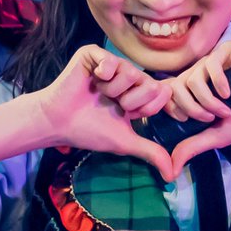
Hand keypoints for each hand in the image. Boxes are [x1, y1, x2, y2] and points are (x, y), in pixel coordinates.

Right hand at [37, 46, 173, 178]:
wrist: (58, 123)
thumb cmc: (88, 131)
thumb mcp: (125, 142)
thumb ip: (151, 152)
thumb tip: (172, 176)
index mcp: (137, 92)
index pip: (161, 93)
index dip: (144, 108)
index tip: (125, 114)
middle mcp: (128, 75)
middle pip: (150, 84)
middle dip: (130, 101)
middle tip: (109, 104)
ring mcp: (112, 63)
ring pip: (131, 72)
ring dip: (113, 91)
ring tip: (97, 93)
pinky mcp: (94, 54)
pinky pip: (112, 61)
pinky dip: (102, 76)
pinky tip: (91, 81)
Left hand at [169, 71, 230, 177]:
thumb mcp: (216, 136)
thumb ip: (192, 147)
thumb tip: (170, 171)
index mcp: (193, 91)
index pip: (167, 92)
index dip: (174, 108)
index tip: (190, 120)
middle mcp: (199, 73)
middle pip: (176, 86)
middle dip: (192, 108)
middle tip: (211, 118)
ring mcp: (212, 61)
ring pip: (191, 78)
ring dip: (207, 101)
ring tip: (226, 110)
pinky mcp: (226, 50)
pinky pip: (210, 64)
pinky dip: (218, 82)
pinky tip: (229, 94)